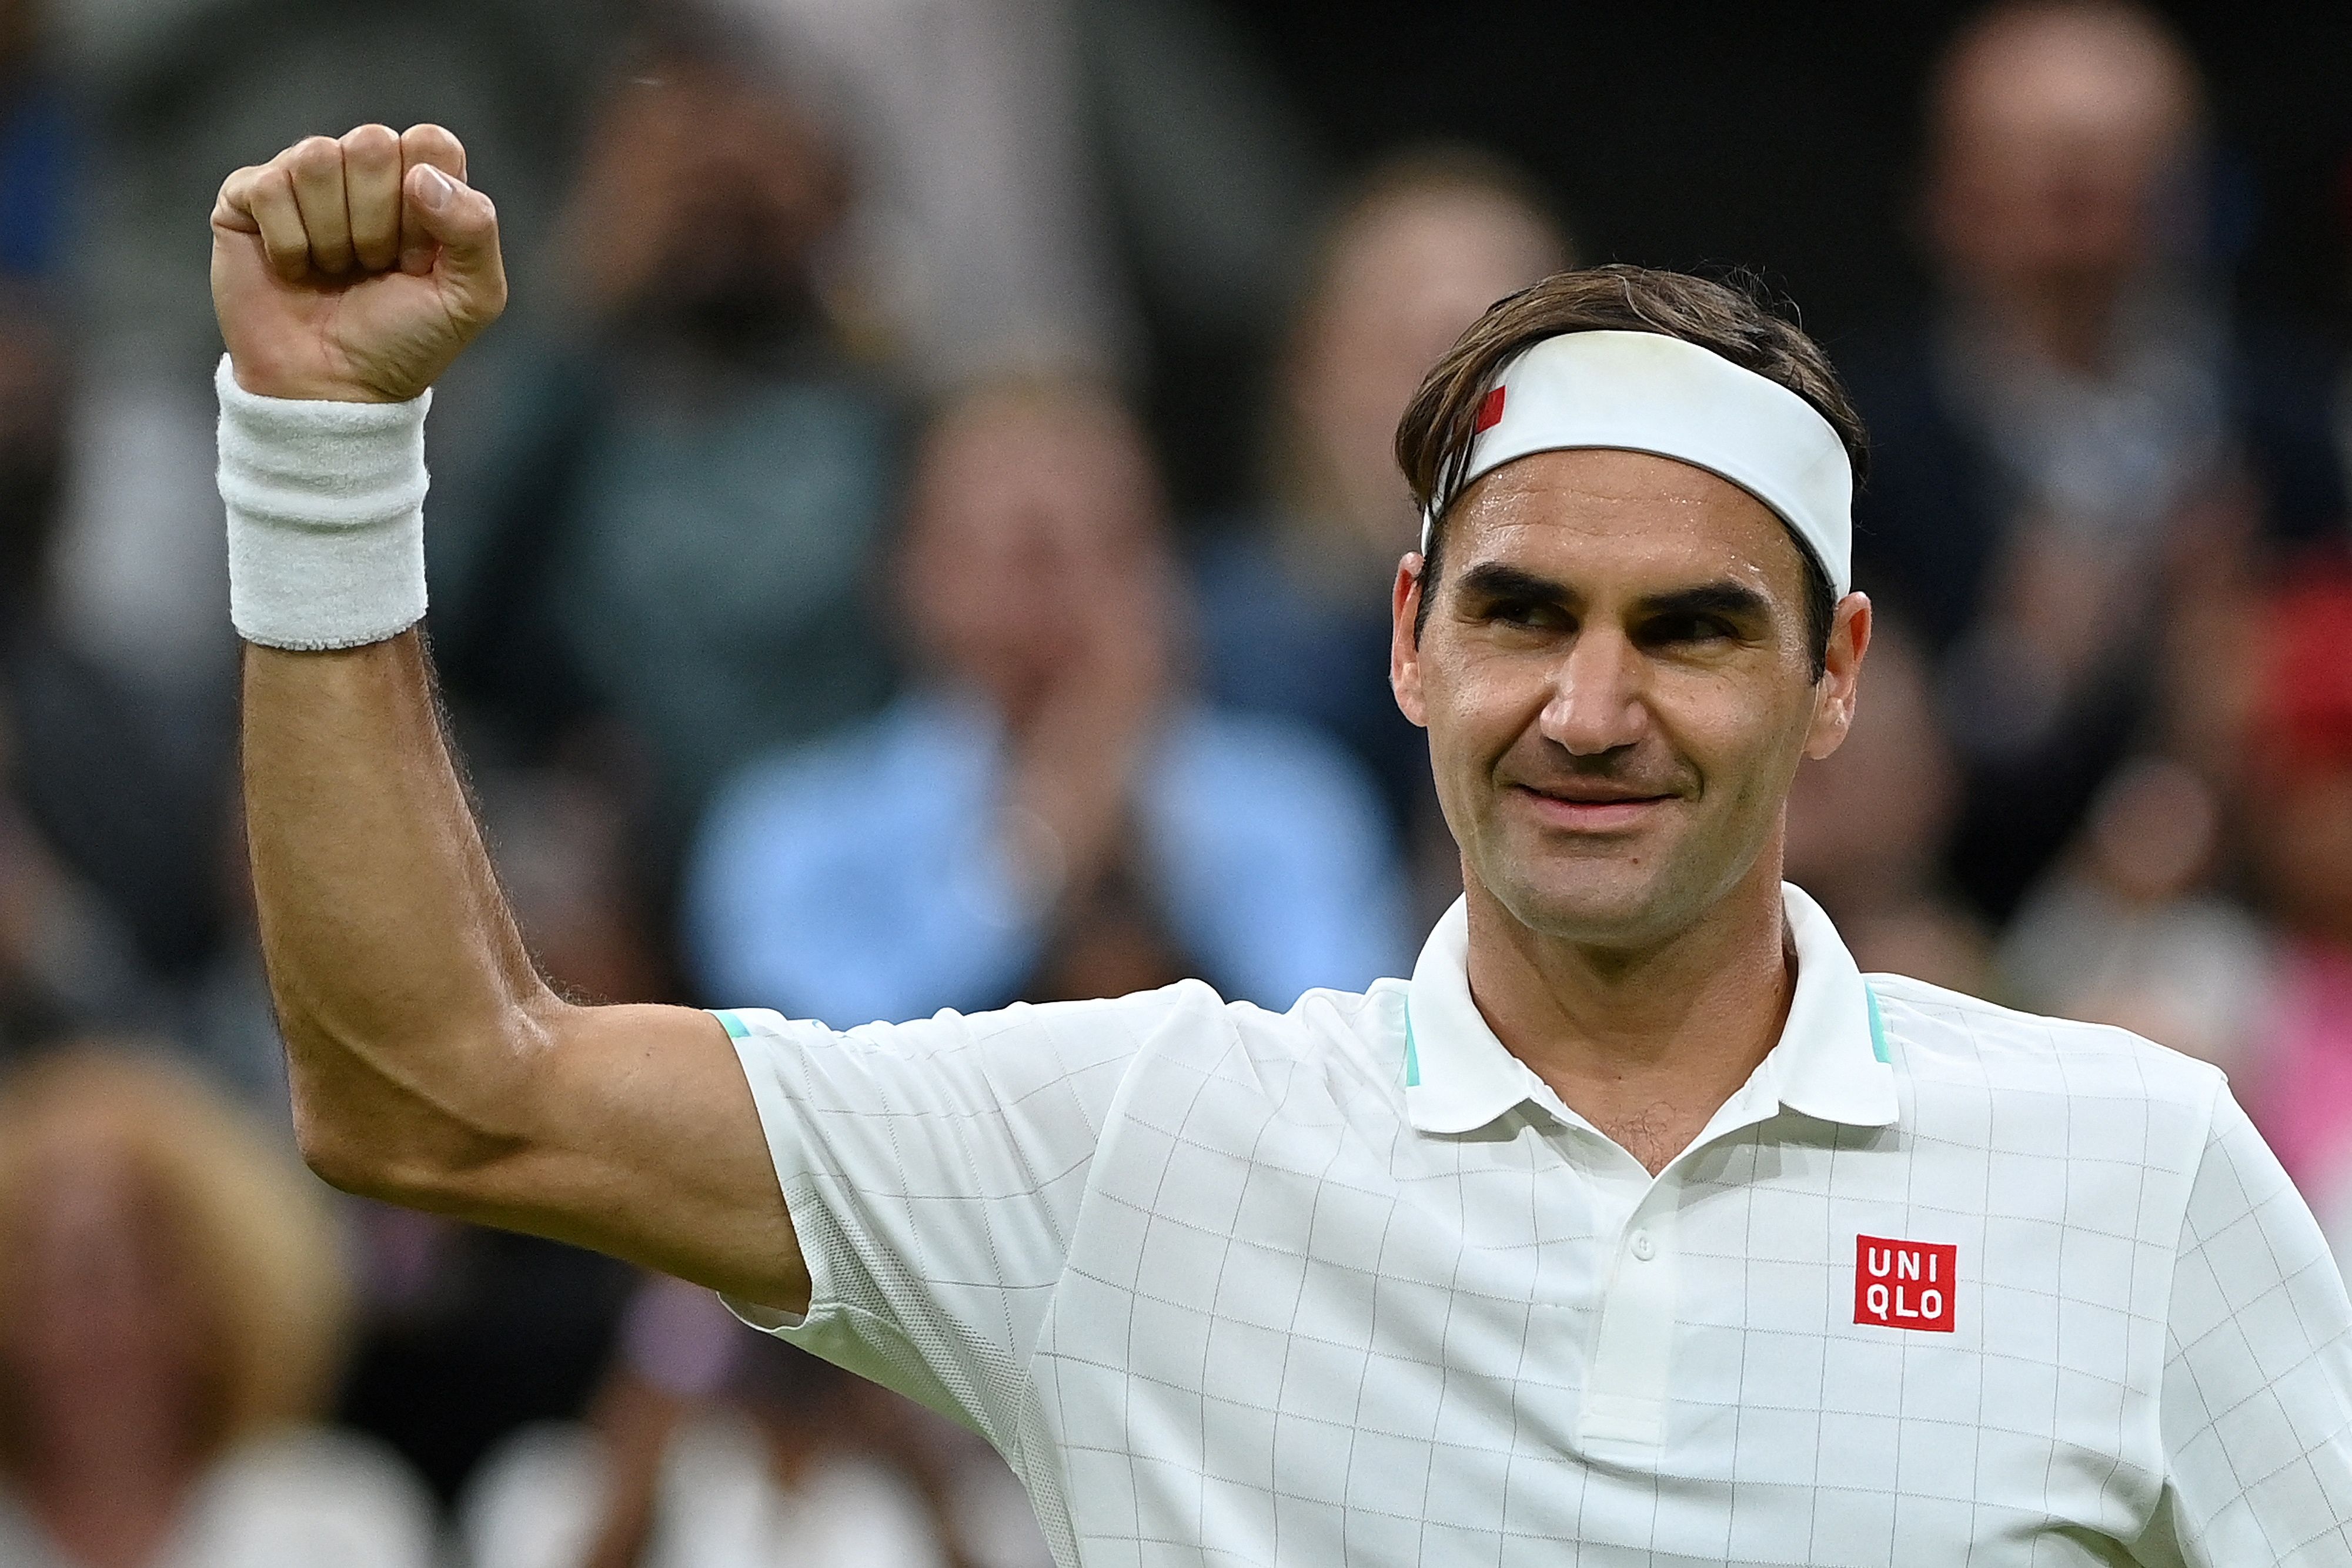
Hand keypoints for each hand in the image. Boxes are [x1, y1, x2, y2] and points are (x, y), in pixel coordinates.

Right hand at [211, 124, 506, 403]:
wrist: (335, 387)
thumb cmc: (405, 342)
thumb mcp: (471, 299)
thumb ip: (476, 230)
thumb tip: (421, 176)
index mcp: (419, 184)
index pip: (430, 141)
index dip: (427, 202)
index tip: (421, 257)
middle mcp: (361, 171)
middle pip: (371, 143)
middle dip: (378, 220)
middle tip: (374, 267)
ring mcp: (303, 180)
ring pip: (317, 157)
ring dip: (333, 233)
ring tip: (336, 270)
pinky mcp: (249, 197)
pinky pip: (269, 186)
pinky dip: (289, 243)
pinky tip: (296, 270)